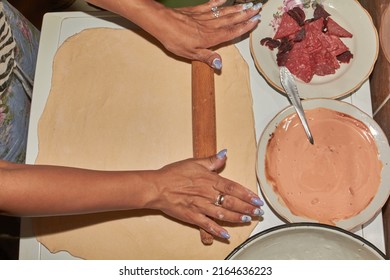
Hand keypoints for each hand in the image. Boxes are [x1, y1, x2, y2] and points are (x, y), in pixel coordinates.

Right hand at [146, 149, 263, 238]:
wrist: (157, 186)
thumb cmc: (174, 174)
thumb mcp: (194, 162)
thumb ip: (211, 160)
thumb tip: (224, 154)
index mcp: (209, 180)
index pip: (233, 187)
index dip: (247, 194)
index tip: (257, 199)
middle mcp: (207, 194)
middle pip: (231, 202)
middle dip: (247, 208)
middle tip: (258, 212)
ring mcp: (200, 206)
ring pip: (223, 214)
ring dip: (237, 218)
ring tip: (247, 220)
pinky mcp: (192, 216)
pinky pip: (207, 225)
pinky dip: (217, 231)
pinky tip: (226, 235)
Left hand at [153, 0, 262, 68]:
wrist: (162, 23)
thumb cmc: (175, 40)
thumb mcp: (191, 54)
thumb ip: (207, 58)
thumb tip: (220, 65)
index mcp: (211, 38)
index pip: (232, 32)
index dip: (244, 27)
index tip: (256, 21)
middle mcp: (210, 26)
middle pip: (231, 19)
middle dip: (246, 14)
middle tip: (258, 8)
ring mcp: (203, 17)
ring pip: (224, 11)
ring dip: (237, 8)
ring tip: (249, 4)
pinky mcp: (196, 11)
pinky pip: (210, 5)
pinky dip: (219, 1)